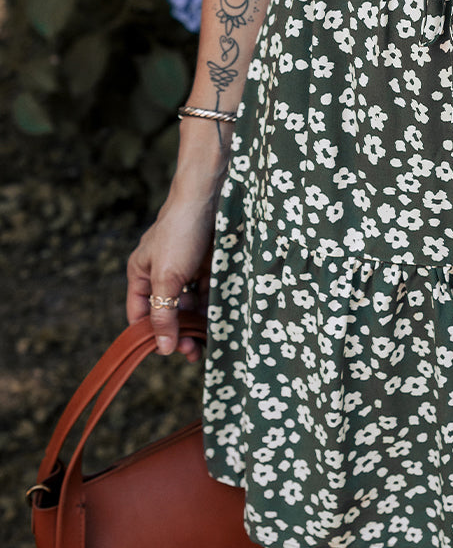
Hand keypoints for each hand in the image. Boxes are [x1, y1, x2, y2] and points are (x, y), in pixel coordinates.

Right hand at [125, 194, 215, 361]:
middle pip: (166, 312)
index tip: (168, 352)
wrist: (212, 196)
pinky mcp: (207, 265)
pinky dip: (210, 309)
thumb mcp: (167, 278)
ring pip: (188, 306)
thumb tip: (162, 348)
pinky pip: (206, 294)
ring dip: (195, 325)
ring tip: (207, 344)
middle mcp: (161, 273)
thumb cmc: (180, 232)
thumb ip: (163, 313)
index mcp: (141, 274)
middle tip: (192, 352)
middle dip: (177, 333)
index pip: (140, 314)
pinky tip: (217, 322)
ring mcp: (185, 270)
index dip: (151, 335)